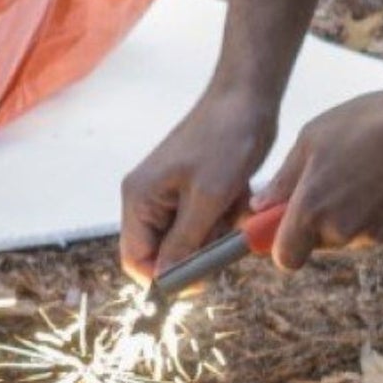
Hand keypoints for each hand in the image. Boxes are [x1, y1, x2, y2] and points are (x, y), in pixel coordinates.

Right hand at [120, 85, 277, 282]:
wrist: (246, 100)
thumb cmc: (225, 143)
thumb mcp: (207, 199)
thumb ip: (183, 244)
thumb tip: (164, 283)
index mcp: (138, 198)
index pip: (136, 260)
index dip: (166, 278)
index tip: (203, 277)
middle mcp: (146, 198)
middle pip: (164, 252)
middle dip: (199, 249)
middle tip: (225, 229)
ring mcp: (168, 193)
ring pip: (189, 240)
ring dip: (216, 231)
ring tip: (233, 202)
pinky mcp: (190, 189)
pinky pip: (204, 222)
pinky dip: (224, 216)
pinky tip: (237, 193)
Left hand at [258, 66, 382, 269]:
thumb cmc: (364, 124)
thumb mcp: (311, 141)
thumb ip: (283, 180)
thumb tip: (259, 207)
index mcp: (311, 209)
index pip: (284, 257)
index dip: (278, 243)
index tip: (278, 221)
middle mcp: (341, 231)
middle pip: (313, 244)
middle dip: (310, 222)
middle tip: (319, 180)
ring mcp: (373, 234)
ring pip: (342, 237)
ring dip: (338, 215)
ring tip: (351, 170)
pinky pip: (368, 230)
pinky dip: (365, 212)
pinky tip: (375, 177)